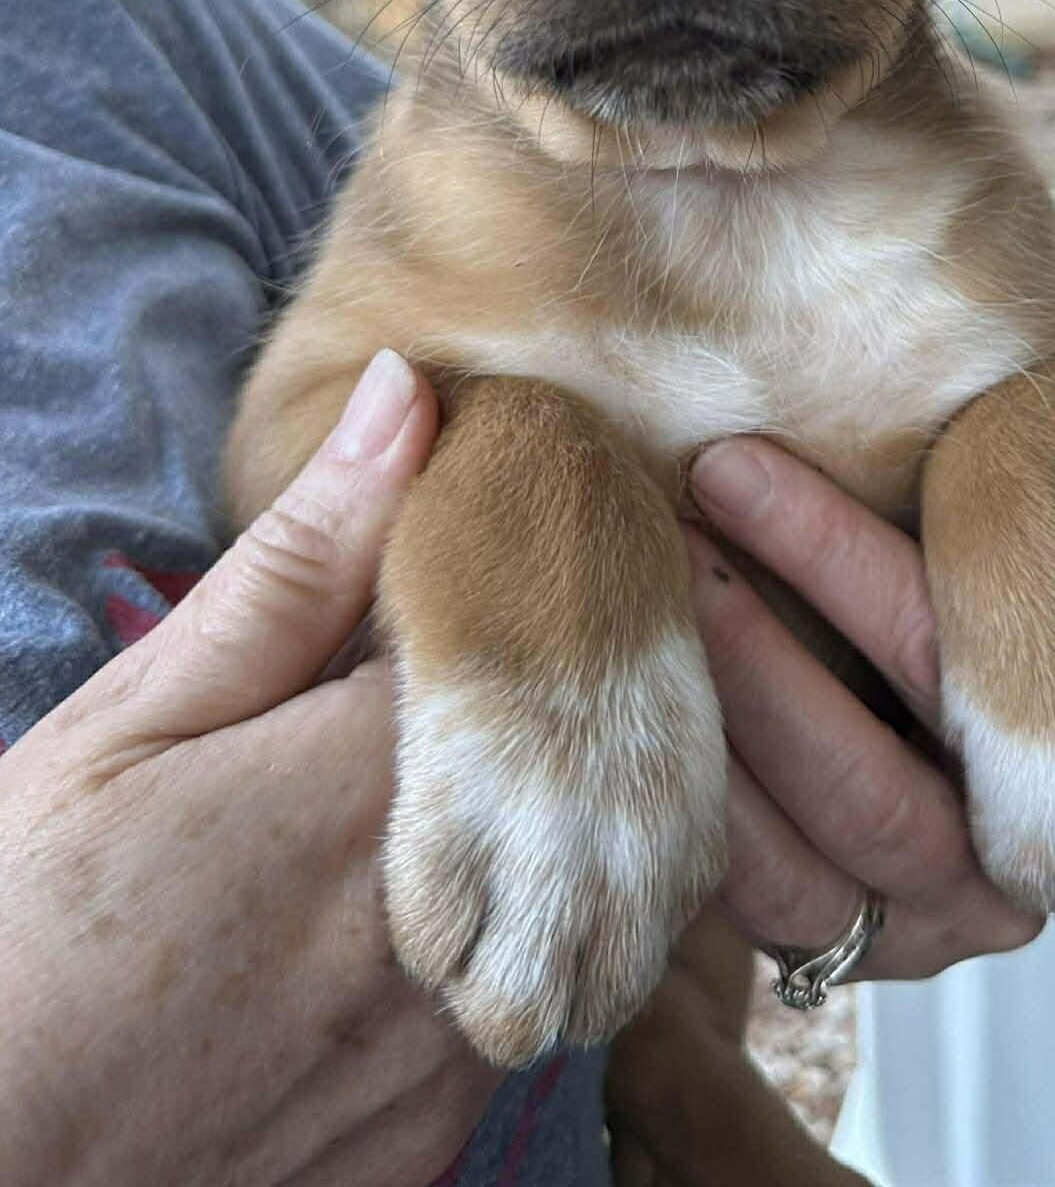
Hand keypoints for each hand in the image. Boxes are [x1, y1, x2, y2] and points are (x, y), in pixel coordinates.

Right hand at [0, 352, 499, 1186]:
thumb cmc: (25, 921)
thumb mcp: (138, 715)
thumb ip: (297, 561)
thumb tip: (410, 391)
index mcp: (373, 778)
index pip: (522, 648)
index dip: (488, 616)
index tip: (446, 605)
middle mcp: (444, 914)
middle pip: (553, 774)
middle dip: (501, 736)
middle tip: (385, 740)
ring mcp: (445, 1046)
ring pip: (551, 897)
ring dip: (497, 850)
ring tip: (358, 850)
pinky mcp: (435, 1139)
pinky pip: (504, 1015)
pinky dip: (459, 967)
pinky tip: (357, 955)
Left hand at [686, 439, 1054, 980]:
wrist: (913, 754)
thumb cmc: (971, 629)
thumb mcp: (1035, 585)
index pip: (950, 662)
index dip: (836, 555)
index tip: (734, 463)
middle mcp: (1002, 881)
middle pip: (875, 782)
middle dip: (758, 647)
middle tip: (666, 535)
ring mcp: (909, 932)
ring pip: (807, 854)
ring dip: (717, 723)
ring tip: (645, 605)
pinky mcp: (824, 957)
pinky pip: (752, 902)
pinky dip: (697, 805)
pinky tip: (641, 713)